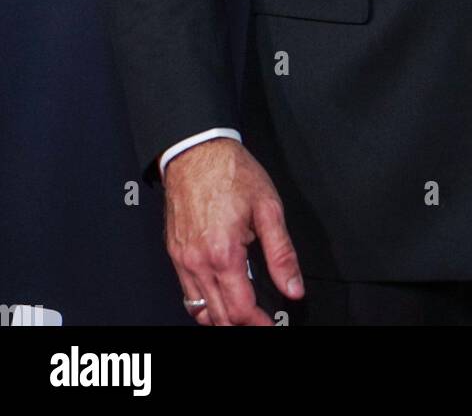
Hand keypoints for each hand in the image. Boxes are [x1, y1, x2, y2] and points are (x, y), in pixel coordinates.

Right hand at [163, 137, 304, 325]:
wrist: (197, 151)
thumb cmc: (230, 172)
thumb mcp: (268, 208)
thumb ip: (282, 253)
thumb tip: (293, 286)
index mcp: (223, 253)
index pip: (241, 309)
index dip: (260, 323)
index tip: (272, 324)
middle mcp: (198, 261)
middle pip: (219, 316)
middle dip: (242, 324)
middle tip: (261, 321)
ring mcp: (183, 259)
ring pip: (199, 310)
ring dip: (221, 319)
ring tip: (243, 315)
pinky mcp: (175, 253)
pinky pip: (186, 294)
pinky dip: (203, 305)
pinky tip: (219, 299)